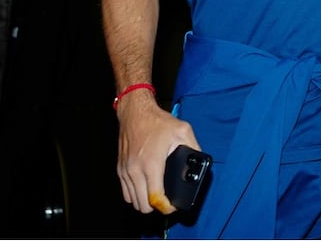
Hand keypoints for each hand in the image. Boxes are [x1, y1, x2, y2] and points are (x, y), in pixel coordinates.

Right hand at [115, 95, 201, 214]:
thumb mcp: (183, 131)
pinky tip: (145, 188)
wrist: (135, 112)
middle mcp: (136, 170)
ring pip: (133, 202)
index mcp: (152, 164)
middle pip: (143, 205)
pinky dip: (135, 195)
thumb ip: (194, 147)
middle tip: (167, 200)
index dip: (167, 207)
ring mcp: (125, 171)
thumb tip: (200, 161)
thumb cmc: (157, 121)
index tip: (174, 205)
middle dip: (157, 206)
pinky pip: (125, 193)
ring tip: (157, 195)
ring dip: (145, 202)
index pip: (156, 199)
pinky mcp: (120, 169)